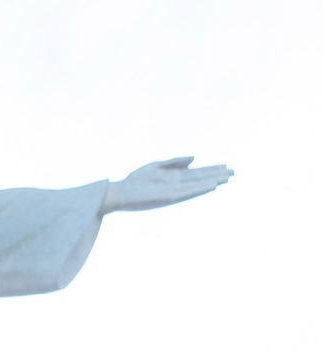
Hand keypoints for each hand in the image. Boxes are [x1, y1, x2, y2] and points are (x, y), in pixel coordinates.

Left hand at [103, 157, 232, 212]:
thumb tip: (195, 157)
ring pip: (197, 185)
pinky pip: (187, 192)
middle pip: (201, 178)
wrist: (120, 192)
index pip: (197, 172)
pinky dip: (199, 189)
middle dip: (216, 175)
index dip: (211, 169)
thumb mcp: (157, 165)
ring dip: (212, 181)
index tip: (225, 165)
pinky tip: (210, 185)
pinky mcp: (168, 197)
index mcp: (174, 177)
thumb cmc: (135, 180)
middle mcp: (176, 185)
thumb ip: (176, 161)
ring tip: (227, 178)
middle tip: (234, 172)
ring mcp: (173, 191)